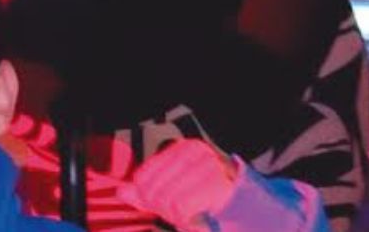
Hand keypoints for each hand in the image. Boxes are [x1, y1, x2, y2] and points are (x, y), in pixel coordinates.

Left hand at [118, 138, 237, 230]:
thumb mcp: (171, 195)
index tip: (164, 205)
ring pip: (167, 199)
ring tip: (191, 214)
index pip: (144, 177)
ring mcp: (208, 167)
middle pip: (154, 190)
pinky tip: (199, 217)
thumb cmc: (206, 203)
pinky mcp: (217, 186)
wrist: (247, 214)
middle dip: (163, 208)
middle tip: (180, 212)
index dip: (148, 198)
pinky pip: (181, 208)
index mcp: (182, 148)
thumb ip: (145, 193)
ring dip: (176, 215)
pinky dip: (187, 219)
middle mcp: (195, 152)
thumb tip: (121, 192)